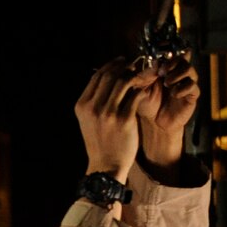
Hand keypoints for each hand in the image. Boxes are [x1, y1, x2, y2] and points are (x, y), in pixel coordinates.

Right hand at [74, 57, 153, 180]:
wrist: (106, 164)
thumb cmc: (99, 142)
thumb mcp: (88, 120)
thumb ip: (94, 101)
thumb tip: (108, 79)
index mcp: (82, 105)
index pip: (96, 76)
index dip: (110, 65)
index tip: (121, 62)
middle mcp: (93, 107)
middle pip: (109, 76)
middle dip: (123, 67)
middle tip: (133, 65)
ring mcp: (108, 113)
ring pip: (123, 82)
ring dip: (134, 76)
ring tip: (140, 76)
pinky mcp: (124, 119)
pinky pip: (135, 95)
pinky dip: (141, 90)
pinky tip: (145, 91)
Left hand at [136, 54, 199, 166]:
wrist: (153, 123)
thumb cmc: (145, 104)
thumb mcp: (140, 88)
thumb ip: (144, 75)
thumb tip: (154, 61)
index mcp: (164, 70)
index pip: (170, 55)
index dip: (166, 56)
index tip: (157, 64)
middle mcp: (177, 74)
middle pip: (182, 58)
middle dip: (172, 63)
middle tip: (162, 72)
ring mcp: (185, 84)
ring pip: (190, 69)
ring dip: (177, 74)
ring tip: (167, 83)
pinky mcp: (191, 95)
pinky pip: (193, 86)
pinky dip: (183, 88)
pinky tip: (174, 94)